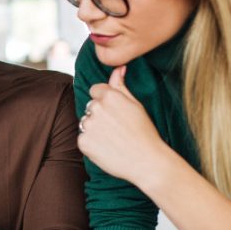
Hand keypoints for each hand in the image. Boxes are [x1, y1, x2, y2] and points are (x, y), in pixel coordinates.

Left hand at [77, 66, 170, 187]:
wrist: (147, 161)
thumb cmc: (145, 132)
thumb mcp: (135, 104)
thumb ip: (121, 85)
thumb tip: (118, 68)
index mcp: (109, 96)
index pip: (96, 90)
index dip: (105, 101)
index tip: (115, 112)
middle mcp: (96, 108)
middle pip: (90, 106)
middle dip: (99, 114)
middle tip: (117, 128)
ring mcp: (88, 125)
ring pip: (85, 122)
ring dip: (94, 128)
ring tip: (113, 138)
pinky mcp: (83, 142)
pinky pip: (83, 138)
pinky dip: (92, 143)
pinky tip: (107, 148)